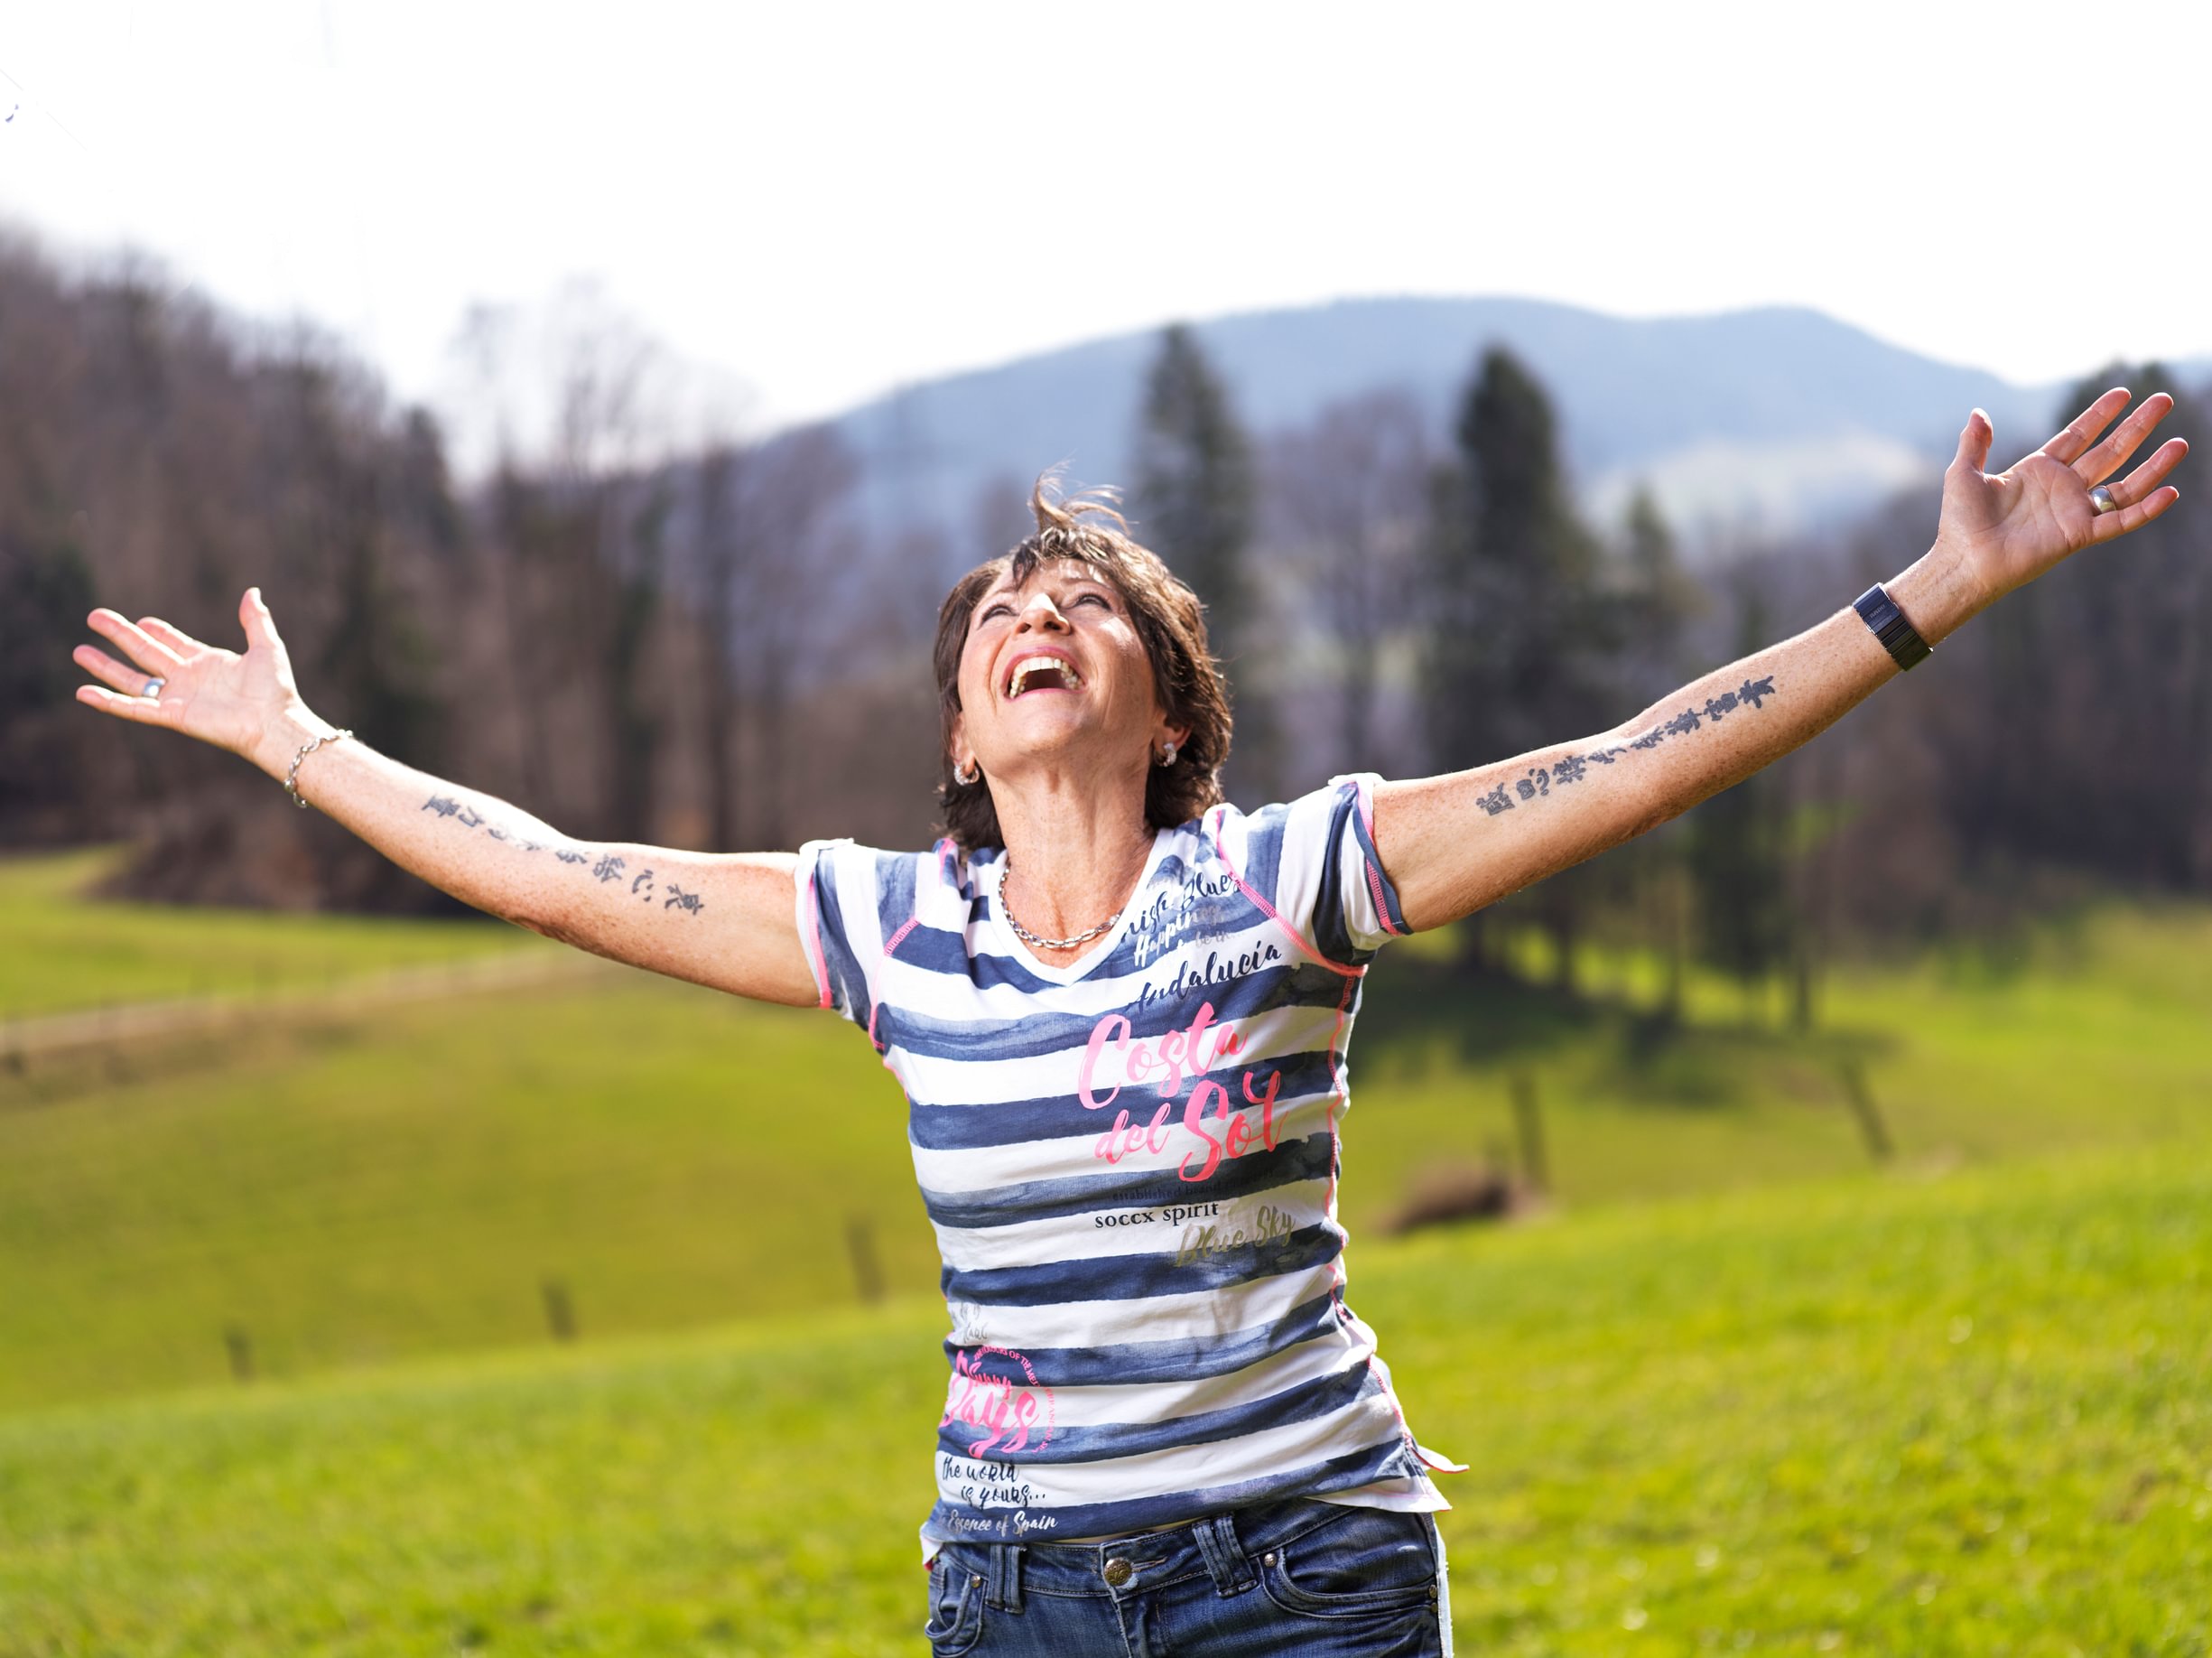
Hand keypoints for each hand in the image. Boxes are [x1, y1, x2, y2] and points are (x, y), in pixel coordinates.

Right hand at [73, 588, 311, 767]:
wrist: (276, 723)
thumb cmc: (275, 690)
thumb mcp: (267, 647)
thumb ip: (256, 620)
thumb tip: (252, 591)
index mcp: (207, 663)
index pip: (173, 644)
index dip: (156, 631)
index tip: (141, 621)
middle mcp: (188, 679)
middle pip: (144, 653)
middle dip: (119, 635)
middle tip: (94, 617)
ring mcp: (177, 697)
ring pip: (132, 679)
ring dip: (105, 666)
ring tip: (79, 652)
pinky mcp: (172, 715)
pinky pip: (133, 707)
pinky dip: (108, 701)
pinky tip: (83, 692)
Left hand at [1934, 388, 2186, 611]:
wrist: (1963, 561)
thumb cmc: (1960, 522)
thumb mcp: (1964, 474)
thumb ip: (1975, 443)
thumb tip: (1979, 412)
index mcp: (2039, 470)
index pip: (2079, 435)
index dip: (2100, 414)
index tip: (2123, 393)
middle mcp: (2063, 488)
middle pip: (2110, 451)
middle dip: (2137, 426)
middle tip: (2164, 400)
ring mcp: (2074, 511)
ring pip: (2124, 484)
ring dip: (2153, 465)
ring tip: (2180, 443)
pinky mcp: (2078, 535)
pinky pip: (2120, 521)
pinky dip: (2145, 509)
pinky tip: (2170, 492)